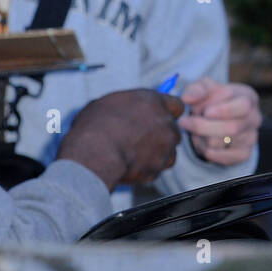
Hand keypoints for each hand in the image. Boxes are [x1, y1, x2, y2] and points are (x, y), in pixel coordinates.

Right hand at [58, 89, 183, 189]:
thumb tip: (125, 109)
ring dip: (157, 153)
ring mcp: (165, 147)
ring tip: (134, 154)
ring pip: (169, 151)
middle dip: (162, 134)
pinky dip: (148, 168)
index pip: (176, 105)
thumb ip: (127, 106)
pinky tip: (131, 165)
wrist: (94, 154)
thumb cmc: (95, 126)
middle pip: (173, 129)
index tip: (157, 117)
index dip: (167, 112)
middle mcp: (165, 123)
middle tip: (142, 138)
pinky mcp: (159, 167)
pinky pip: (157, 168)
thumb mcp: (108, 103)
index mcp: (154, 102)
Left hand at [179, 79, 261, 165]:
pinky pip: (223, 158)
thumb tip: (188, 98)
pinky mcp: (244, 153)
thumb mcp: (203, 87)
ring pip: (222, 143)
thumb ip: (196, 89)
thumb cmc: (210, 99)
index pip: (243, 106)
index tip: (206, 112)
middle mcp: (254, 118)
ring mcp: (251, 137)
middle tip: (185, 122)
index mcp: (248, 97)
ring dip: (202, 138)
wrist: (214, 119)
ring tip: (195, 131)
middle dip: (204, 126)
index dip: (224, 110)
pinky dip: (208, 151)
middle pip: (233, 128)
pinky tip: (202, 142)